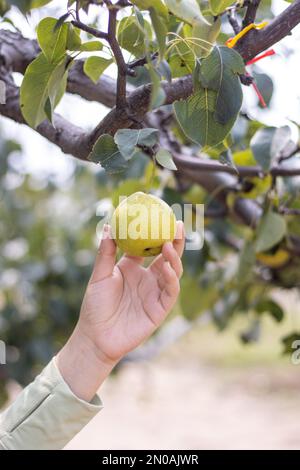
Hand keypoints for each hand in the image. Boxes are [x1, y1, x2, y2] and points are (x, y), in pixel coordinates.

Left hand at [57, 221, 184, 400]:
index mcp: (133, 269)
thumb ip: (105, 253)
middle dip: (175, 241)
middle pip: (167, 257)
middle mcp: (148, 279)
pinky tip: (165, 267)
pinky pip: (170, 291)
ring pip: (173, 272)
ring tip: (168, 243)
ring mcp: (156, 293)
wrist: (95, 337)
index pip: (150, 247)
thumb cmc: (95, 307)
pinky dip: (170, 278)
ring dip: (174, 257)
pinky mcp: (160, 309)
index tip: (160, 215)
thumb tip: (107, 226)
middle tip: (176, 224)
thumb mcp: (99, 276)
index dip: (157, 233)